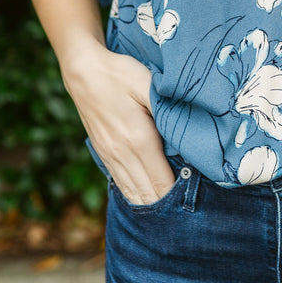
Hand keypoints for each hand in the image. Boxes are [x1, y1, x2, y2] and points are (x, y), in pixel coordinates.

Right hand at [62, 41, 175, 204]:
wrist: (82, 71)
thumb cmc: (119, 73)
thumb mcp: (147, 83)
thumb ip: (167, 108)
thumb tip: (188, 133)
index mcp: (138, 140)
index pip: (162, 183)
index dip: (180, 196)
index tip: (198, 200)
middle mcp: (123, 155)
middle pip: (148, 196)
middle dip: (168, 207)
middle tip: (190, 211)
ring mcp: (110, 157)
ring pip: (133, 194)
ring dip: (152, 204)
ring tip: (172, 211)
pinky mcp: (104, 154)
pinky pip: (121, 184)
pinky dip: (136, 194)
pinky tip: (148, 197)